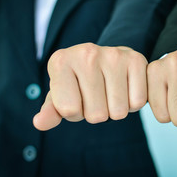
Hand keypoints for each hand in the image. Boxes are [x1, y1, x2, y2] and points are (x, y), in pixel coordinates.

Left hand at [33, 43, 147, 130]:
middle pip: (96, 115)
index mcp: (60, 61)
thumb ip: (51, 110)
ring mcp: (113, 55)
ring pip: (118, 111)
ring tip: (111, 93)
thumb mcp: (61, 94)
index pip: (69, 110)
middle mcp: (86, 53)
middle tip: (98, 95)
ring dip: (116, 110)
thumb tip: (39, 123)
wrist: (109, 58)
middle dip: (97, 113)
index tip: (78, 97)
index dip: (75, 113)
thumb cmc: (81, 81)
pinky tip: (126, 89)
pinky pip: (137, 102)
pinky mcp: (136, 59)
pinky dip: (132, 103)